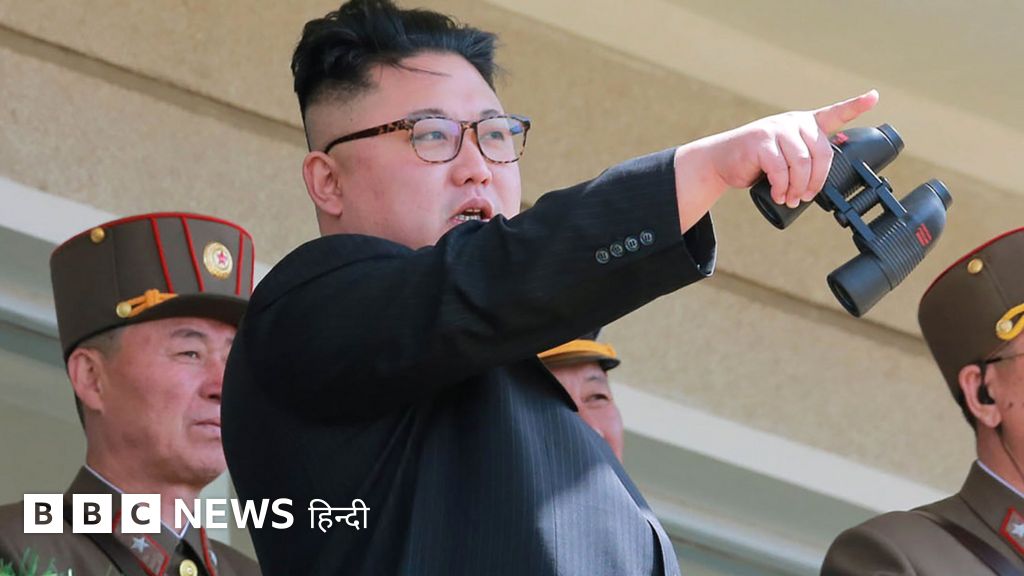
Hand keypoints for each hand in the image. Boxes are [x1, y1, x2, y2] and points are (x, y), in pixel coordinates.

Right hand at [676, 90, 878, 215]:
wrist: (720, 161)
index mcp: (803, 124)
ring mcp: (776, 129)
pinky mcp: (760, 142)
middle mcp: (793, 122)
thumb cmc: (755, 162)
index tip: (874, 96)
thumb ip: (801, 160)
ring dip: (797, 188)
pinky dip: (781, 187)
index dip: (856, 105)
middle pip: (820, 154)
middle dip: (816, 181)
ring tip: (789, 198)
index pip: (834, 113)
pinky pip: (780, 169)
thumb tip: (819, 186)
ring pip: (800, 164)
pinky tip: (778, 194)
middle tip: (805, 196)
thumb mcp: (783, 156)